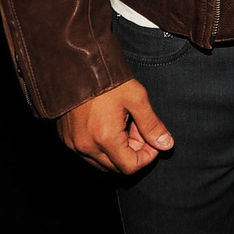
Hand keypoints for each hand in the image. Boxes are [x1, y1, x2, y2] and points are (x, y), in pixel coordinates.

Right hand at [57, 78, 173, 175]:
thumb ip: (152, 125)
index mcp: (105, 139)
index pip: (130, 167)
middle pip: (117, 167)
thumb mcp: (137, 98)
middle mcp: (86, 147)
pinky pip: (88, 154)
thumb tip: (166, 145)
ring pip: (102, 163)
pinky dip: (101, 146)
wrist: (76, 66)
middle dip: (133, 152)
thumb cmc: (108, 80)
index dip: (146, 156)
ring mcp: (73, 144)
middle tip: (137, 127)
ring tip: (123, 124)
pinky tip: (108, 124)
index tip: (151, 139)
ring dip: (117, 150)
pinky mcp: (66, 138)